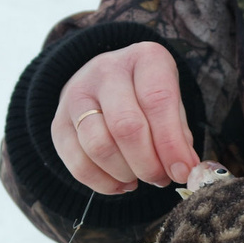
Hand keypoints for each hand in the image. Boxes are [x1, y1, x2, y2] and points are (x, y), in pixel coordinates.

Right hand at [51, 42, 199, 193]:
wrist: (104, 84)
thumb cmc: (148, 98)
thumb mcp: (173, 104)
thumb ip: (180, 136)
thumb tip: (185, 170)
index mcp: (144, 59)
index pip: (157, 101)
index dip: (171, 144)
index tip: (182, 172)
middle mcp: (106, 71)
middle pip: (126, 126)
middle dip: (148, 164)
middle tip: (160, 179)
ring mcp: (76, 96)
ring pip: (98, 147)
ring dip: (124, 174)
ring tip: (139, 178)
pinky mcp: (58, 124)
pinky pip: (77, 164)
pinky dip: (103, 183)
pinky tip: (120, 183)